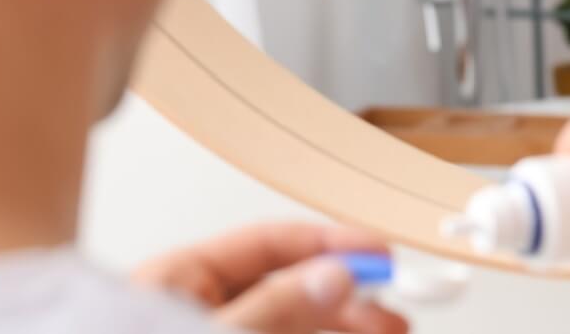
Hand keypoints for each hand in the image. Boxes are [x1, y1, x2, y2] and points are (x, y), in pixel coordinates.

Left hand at [131, 222, 408, 333]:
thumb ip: (274, 310)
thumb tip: (332, 277)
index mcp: (177, 284)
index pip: (268, 245)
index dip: (331, 244)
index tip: (381, 256)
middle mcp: (195, 314)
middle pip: (288, 292)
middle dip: (346, 302)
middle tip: (392, 317)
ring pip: (291, 332)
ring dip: (340, 332)